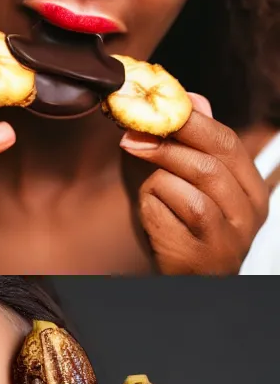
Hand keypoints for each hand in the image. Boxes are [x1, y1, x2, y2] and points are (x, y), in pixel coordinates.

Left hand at [119, 97, 267, 273]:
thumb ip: (190, 146)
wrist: (187, 284)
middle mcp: (251, 209)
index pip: (226, 141)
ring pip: (191, 184)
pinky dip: (153, 206)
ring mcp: (231, 233)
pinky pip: (174, 212)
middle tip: (131, 134)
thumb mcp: (187, 185)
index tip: (156, 107)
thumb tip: (193, 98)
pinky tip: (149, 213)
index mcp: (251, 187)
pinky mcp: (205, 253)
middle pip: (210, 160)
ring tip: (143, 185)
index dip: (189, 121)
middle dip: (167, 142)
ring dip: (156, 179)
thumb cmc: (183, 231)